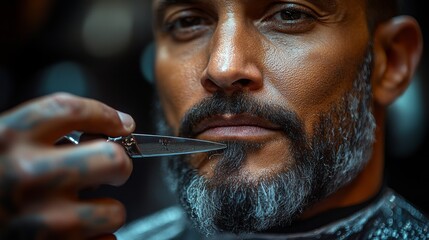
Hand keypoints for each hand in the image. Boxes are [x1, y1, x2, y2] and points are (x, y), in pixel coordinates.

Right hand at [0, 92, 134, 238]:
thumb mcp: (0, 147)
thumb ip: (41, 135)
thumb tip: (108, 130)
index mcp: (7, 139)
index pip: (71, 111)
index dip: (105, 115)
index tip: (122, 123)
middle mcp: (26, 176)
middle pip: (112, 158)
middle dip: (118, 165)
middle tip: (110, 170)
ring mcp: (40, 220)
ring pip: (114, 211)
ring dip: (105, 211)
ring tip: (81, 210)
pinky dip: (96, 239)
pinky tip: (73, 234)